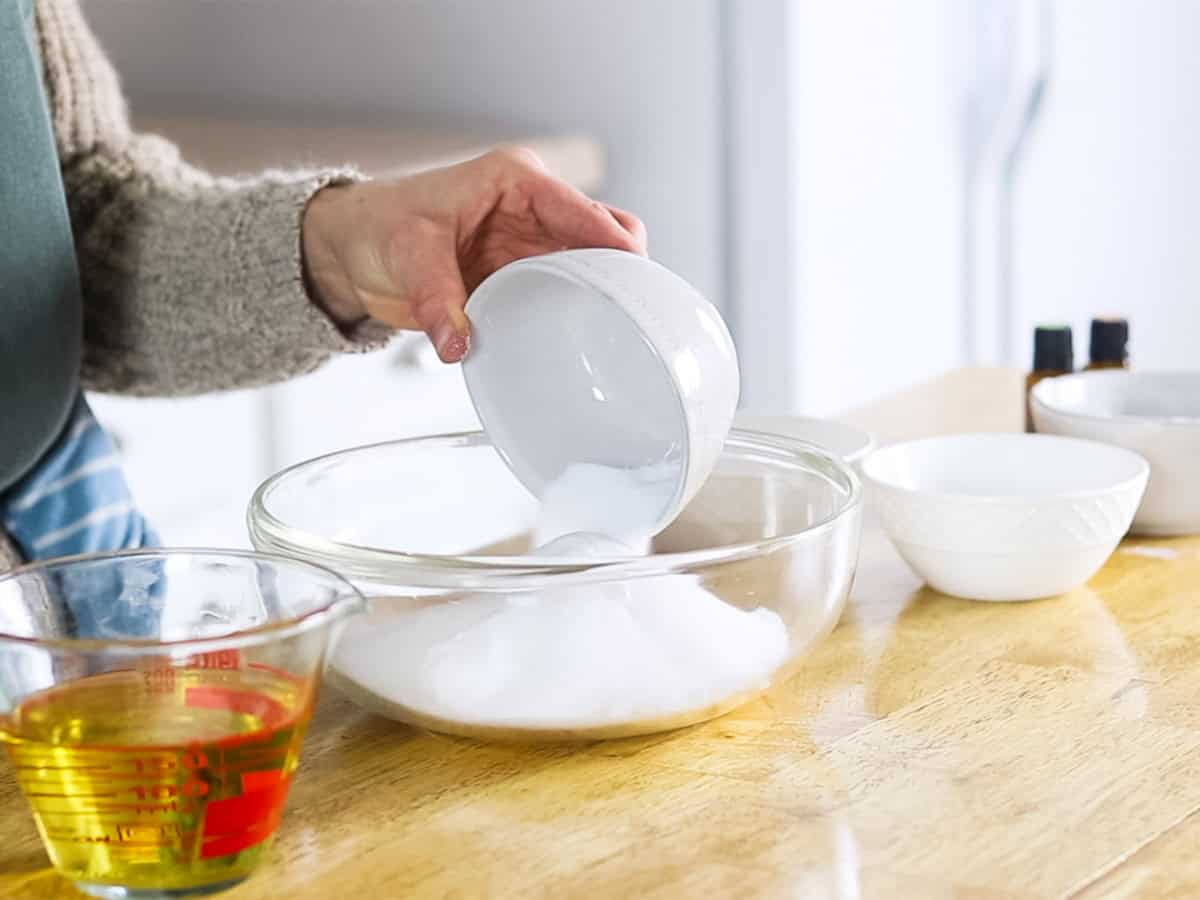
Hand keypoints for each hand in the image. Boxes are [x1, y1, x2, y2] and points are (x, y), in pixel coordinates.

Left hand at [301, 147, 646, 361]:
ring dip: (603, 293)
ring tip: (614, 328)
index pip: (581, 208)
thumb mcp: (405, 254)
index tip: (634, 277)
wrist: (352, 250)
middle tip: (627, 310)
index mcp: (514, 182)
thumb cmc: (378, 228)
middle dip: (622, 270)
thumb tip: (460, 341)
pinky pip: (569, 293)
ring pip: (596, 266)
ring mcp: (533, 245)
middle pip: (606, 234)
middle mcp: (534, 209)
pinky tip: (585, 336)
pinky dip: (580, 311)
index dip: (613, 243)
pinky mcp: (525, 277)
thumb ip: (436, 298)